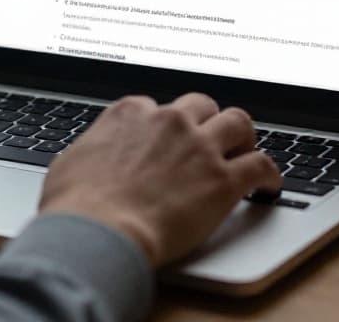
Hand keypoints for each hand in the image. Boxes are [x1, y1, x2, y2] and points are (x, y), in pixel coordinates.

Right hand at [38, 93, 280, 266]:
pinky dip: (269, 174)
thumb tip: (88, 157)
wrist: (99, 231)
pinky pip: (260, 165)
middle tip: (210, 139)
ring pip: (238, 123)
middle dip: (207, 120)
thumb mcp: (70, 163)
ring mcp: (199, 148)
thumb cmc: (76, 205)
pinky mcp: (223, 180)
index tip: (166, 139)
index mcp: (131, 114)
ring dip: (243, 136)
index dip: (163, 125)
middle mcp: (169, 122)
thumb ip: (90, 150)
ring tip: (246, 150)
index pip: (156, 107)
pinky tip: (269, 184)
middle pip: (202, 106)